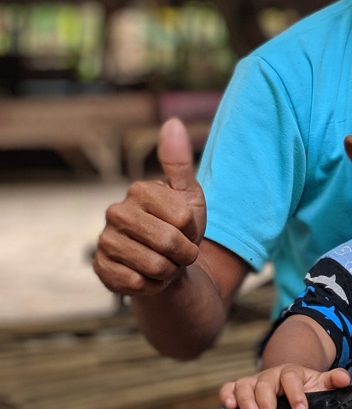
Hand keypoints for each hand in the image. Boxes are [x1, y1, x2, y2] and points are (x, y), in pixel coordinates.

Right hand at [93, 119, 207, 295]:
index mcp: (138, 190)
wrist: (167, 265)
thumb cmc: (180, 228)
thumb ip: (180, 162)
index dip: (193, 231)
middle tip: (179, 252)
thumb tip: (172, 123)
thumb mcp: (189, 195)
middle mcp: (115, 212)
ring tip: (164, 263)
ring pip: (154, 265)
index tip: (186, 230)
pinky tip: (147, 276)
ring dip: (169, 271)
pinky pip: (137, 283)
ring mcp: (105, 241)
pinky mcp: (100, 268)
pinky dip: (152, 285)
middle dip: (184, 254)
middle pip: (168, 242)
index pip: (183, 218)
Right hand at [221, 363, 351, 408]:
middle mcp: (270, 375)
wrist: (286, 381)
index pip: (291, 378)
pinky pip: (228, 388)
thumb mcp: (319, 383)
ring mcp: (253, 381)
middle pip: (265, 385)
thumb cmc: (303, 386)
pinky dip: (226, 396)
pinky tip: (229, 407)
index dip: (295, 393)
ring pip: (245, 386)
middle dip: (267, 405)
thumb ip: (332, 380)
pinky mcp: (240, 388)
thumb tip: (345, 379)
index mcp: (291, 372)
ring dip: (247, 403)